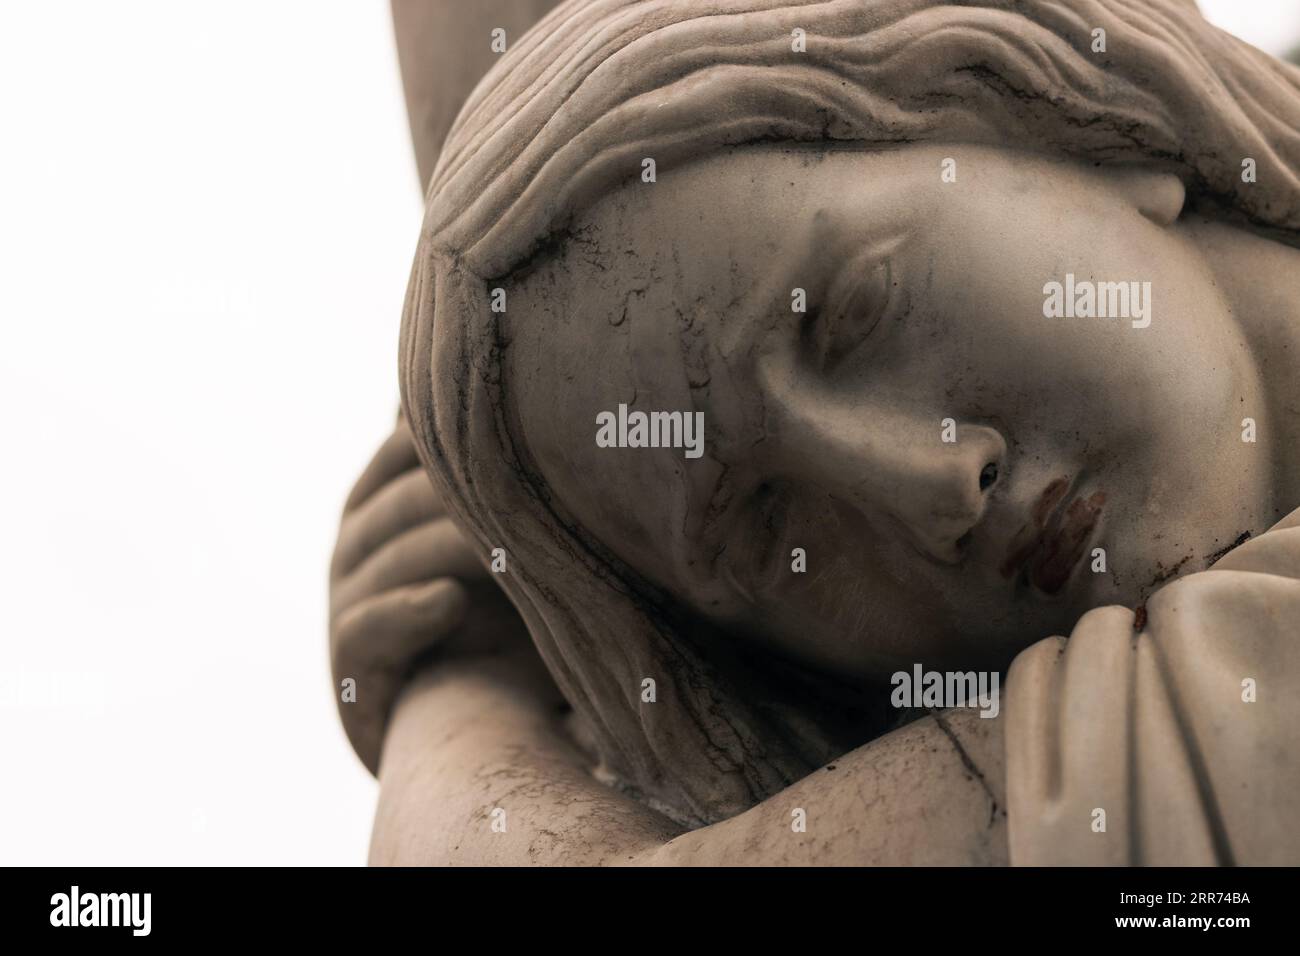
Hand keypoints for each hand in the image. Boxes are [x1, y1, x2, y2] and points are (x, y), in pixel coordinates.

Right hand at [329, 414, 525, 773]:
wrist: (471, 711)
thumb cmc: (491, 606)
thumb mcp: (495, 535)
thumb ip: (489, 470)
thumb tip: (498, 380)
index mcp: (383, 498)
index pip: (405, 447)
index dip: (451, 433)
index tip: (517, 423)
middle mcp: (357, 541)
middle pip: (403, 500)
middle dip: (462, 488)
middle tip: (525, 478)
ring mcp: (348, 599)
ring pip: (394, 559)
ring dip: (451, 547)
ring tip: (508, 545)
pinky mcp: (351, 664)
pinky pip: (370, 628)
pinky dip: (409, 613)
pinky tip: (450, 602)